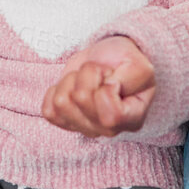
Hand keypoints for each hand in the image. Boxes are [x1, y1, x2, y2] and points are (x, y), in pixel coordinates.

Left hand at [41, 36, 155, 137]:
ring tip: (87, 78)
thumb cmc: (126, 62)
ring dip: (73, 80)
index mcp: (133, 120)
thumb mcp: (140, 64)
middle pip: (81, 99)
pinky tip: (73, 86)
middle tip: (100, 73)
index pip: (111, 116)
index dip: (107, 88)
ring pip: (62, 101)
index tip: (113, 77)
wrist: (108, 58)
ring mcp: (84, 128)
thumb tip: (109, 88)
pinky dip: (57, 89)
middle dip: (89, 74)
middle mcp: (108, 130)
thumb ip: (132, 77)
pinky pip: (48, 110)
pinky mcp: (64, 120)